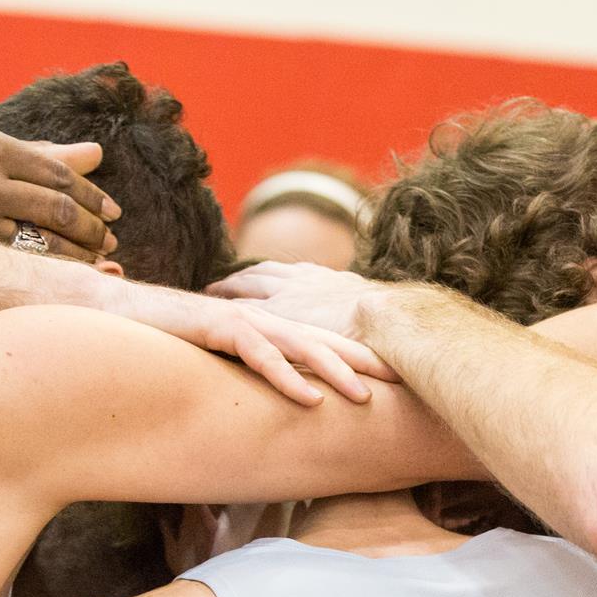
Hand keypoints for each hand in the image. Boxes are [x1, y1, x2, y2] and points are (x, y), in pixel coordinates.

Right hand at [0, 116, 120, 260]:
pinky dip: (43, 273)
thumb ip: (35, 150)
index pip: (61, 175)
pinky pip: (13, 265)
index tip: (113, 212)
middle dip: (94, 229)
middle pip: (60, 209)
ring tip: (94, 262)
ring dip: (77, 257)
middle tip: (110, 241)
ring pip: (42, 244)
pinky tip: (58, 278)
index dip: (94, 196)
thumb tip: (96, 154)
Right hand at [103, 278, 396, 405]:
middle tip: (408, 385)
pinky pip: (258, 355)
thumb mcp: (227, 360)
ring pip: (300, 345)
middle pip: (327, 340)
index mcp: (271, 326)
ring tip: (367, 397)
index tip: (402, 381)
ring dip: (335, 371)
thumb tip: (288, 402)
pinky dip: (285, 377)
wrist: (121, 311)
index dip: (365, 358)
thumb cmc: (175, 342)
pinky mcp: (217, 326)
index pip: (328, 342)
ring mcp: (243, 320)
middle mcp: (265, 319)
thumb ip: (256, 373)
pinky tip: (309, 399)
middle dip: (367, 361)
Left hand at [206, 261, 394, 341]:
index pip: (285, 273)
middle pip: (257, 275)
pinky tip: (209, 321)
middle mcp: (299, 282)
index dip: (265, 275)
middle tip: (213, 286)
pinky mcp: (279, 318)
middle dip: (235, 279)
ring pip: (245, 288)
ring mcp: (287, 297)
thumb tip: (366, 323)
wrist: (386, 316)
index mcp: (320, 279)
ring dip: (223, 292)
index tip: (248, 278)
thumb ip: (357, 312)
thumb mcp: (369, 308)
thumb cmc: (389, 317)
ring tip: (206, 299)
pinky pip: (244, 314)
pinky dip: (226, 315)